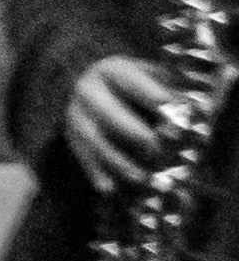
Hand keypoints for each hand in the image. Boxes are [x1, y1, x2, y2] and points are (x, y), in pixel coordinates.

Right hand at [62, 51, 189, 194]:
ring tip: (143, 179)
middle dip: (137, 135)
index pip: (137, 86)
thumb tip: (189, 114)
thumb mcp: (153, 78)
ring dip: (119, 162)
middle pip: (110, 115)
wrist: (93, 85)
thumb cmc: (138, 85)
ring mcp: (75, 115)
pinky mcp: (70, 136)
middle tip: (160, 152)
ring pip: (94, 141)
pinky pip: (81, 157)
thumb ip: (171, 93)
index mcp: (114, 71)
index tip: (178, 123)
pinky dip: (96, 174)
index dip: (159, 104)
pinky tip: (110, 189)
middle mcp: (89, 91)